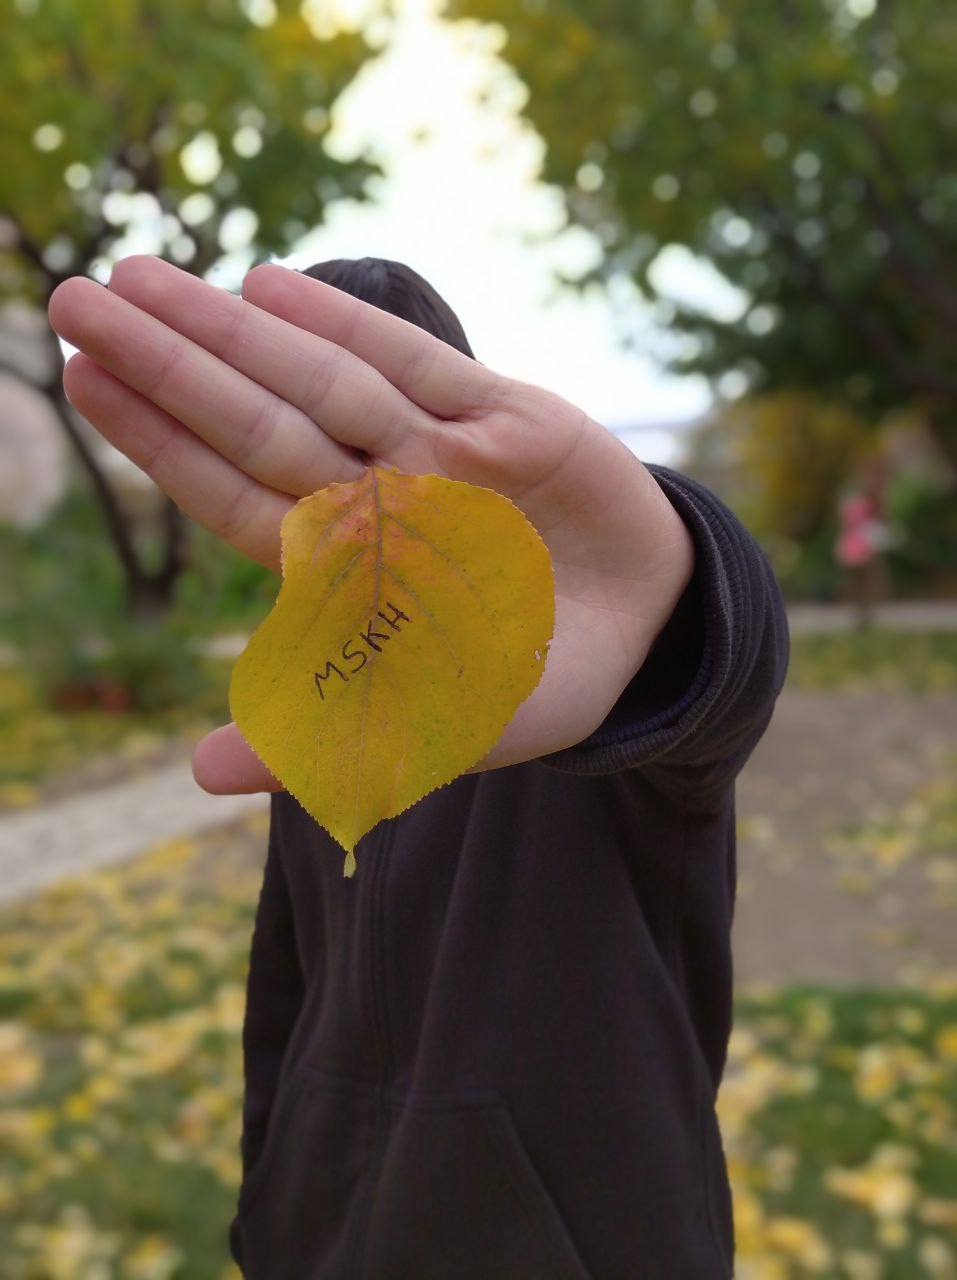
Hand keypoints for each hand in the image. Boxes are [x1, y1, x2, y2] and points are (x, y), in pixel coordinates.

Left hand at [48, 256, 693, 794]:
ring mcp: (438, 452)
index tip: (83, 379)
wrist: (648, 632)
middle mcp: (378, 499)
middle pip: (256, 423)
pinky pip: (416, 365)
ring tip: (143, 275)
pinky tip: (269, 286)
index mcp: (350, 570)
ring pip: (319, 382)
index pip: (233, 495)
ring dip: (235, 329)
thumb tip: (200, 771)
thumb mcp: (438, 726)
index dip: (160, 441)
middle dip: (170, 364)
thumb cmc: (533, 681)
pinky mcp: (507, 418)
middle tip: (76, 299)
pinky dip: (347, 328)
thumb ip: (329, 739)